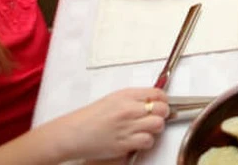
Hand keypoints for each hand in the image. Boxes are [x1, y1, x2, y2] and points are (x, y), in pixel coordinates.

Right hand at [42, 87, 167, 161]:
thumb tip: (151, 99)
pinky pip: (147, 141)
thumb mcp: (113, 99)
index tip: (163, 104)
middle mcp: (129, 109)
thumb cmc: (90, 117)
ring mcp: (127, 126)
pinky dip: (146, 142)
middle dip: (162, 114)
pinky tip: (138, 140)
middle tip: (156, 118)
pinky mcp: (125, 143)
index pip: (157, 93)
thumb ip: (133, 98)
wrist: (73, 133)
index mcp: (126, 95)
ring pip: (158, 125)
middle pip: (161, 109)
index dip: (163, 100)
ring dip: (155, 129)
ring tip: (146, 129)